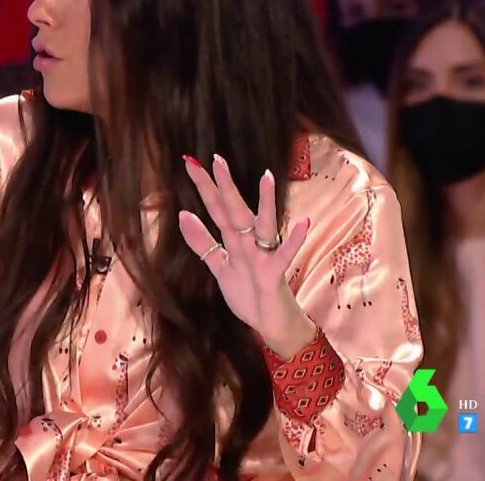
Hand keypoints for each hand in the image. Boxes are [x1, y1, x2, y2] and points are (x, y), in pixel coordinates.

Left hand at [179, 155, 316, 358]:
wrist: (270, 324)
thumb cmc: (248, 293)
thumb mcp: (219, 266)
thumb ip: (202, 242)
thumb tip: (182, 214)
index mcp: (234, 240)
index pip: (216, 208)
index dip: (204, 187)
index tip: (190, 162)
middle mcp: (249, 242)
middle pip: (234, 210)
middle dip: (225, 186)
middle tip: (216, 159)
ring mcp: (264, 256)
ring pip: (263, 226)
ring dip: (266, 203)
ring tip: (267, 177)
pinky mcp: (276, 274)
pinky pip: (285, 255)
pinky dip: (293, 241)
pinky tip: (302, 224)